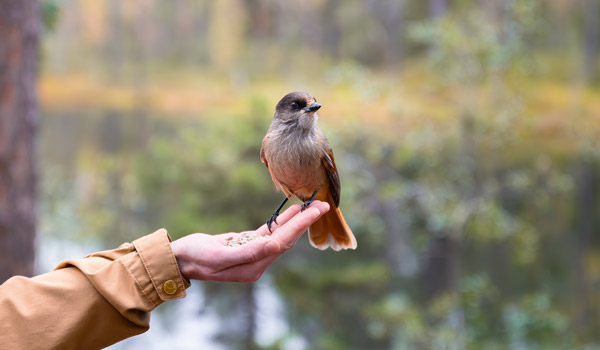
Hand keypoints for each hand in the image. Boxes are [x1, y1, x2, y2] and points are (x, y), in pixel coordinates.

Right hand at [170, 201, 329, 281]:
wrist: (179, 259)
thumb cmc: (196, 257)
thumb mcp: (220, 256)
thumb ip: (248, 252)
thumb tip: (275, 245)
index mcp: (254, 267)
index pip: (283, 242)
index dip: (301, 225)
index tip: (316, 211)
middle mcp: (257, 263)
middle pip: (286, 238)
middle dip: (305, 221)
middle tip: (323, 205)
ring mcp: (253, 254)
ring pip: (280, 234)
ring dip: (296, 220)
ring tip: (313, 206)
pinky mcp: (247, 245)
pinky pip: (268, 232)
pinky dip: (281, 221)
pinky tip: (292, 211)